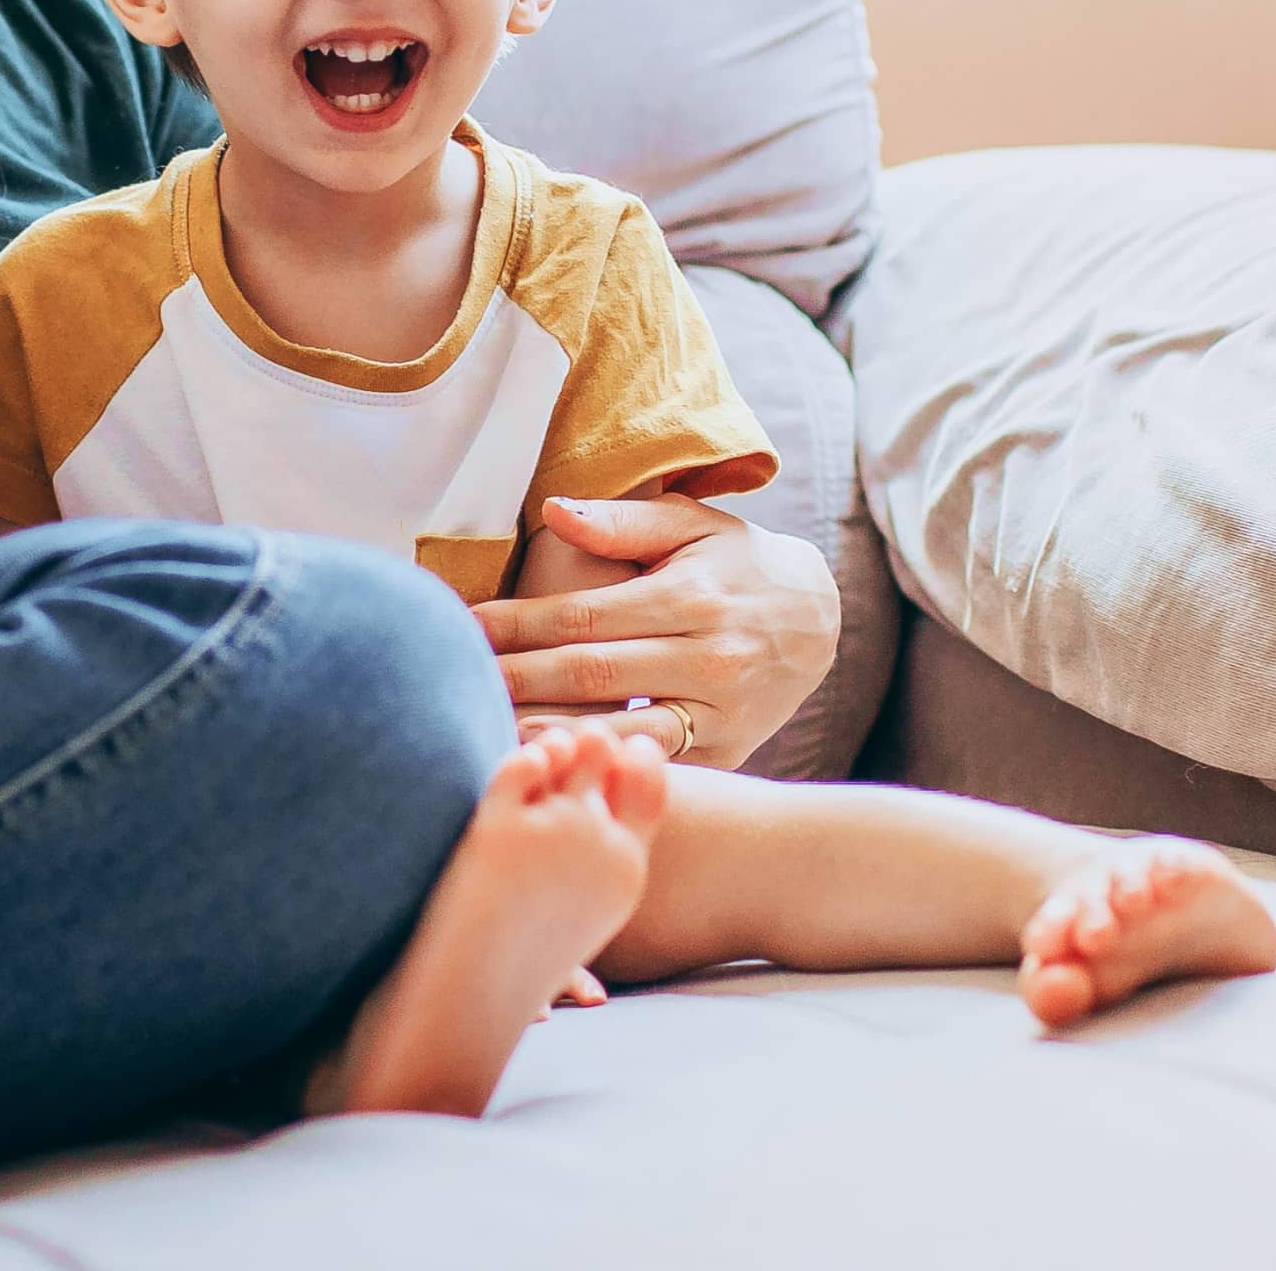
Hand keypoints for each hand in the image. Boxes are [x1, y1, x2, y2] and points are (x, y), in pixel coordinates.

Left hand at [477, 495, 838, 767]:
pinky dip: (604, 765)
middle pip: (589, 674)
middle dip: (515, 678)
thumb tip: (552, 511)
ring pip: (620, 727)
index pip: (583, 614)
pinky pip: (655, 762)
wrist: (821, 620)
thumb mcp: (694, 525)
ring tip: (489, 733)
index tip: (464, 628)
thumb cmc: (739, 563)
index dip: (518, 624)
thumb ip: (623, 522)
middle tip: (453, 682)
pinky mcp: (726, 750)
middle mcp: (707, 656)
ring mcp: (718, 711)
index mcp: (690, 596)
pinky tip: (557, 765)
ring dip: (552, 733)